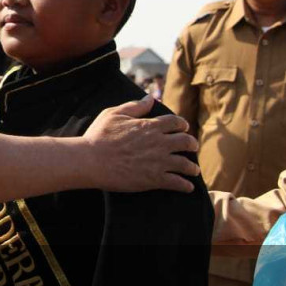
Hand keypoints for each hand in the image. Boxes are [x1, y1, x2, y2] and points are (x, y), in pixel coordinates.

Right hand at [83, 96, 199, 192]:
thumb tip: (150, 98)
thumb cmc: (99, 136)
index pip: (175, 122)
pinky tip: (188, 187)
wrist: (92, 160)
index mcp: (150, 126)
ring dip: (192, 167)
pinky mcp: (154, 179)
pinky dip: (185, 185)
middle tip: (193, 147)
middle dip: (192, 144)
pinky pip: (177, 183)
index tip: (184, 127)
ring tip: (194, 170)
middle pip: (186, 142)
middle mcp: (159, 143)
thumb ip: (135, 106)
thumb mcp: (114, 114)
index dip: (182, 124)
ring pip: (185, 164)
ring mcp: (159, 162)